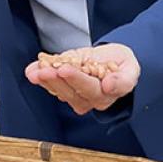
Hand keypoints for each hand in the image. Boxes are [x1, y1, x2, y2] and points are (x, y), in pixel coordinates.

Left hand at [23, 43, 140, 113]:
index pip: (89, 89)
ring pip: (58, 91)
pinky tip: (31, 70)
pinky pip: (51, 85)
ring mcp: (74, 96)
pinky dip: (40, 78)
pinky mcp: (64, 88)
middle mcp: (88, 100)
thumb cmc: (123, 65)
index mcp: (105, 96)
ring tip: (35, 71)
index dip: (76, 79)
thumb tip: (109, 86)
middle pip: (70, 92)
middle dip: (56, 81)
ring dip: (45, 81)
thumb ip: (123, 80)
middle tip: (45, 70)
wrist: (113, 61)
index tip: (65, 69)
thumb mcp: (131, 69)